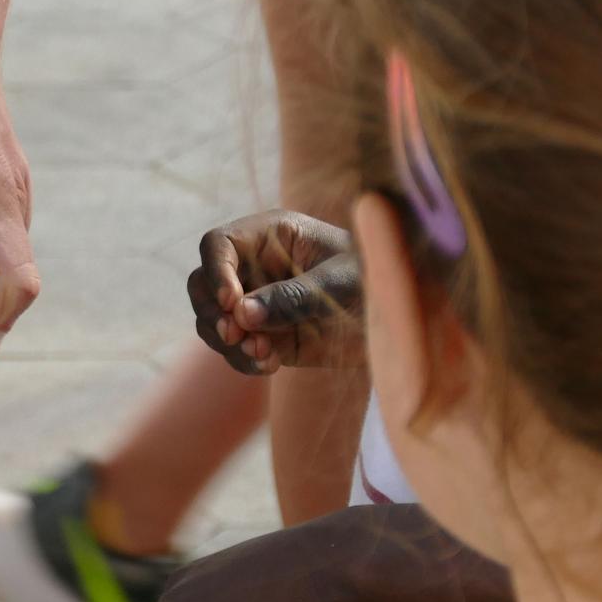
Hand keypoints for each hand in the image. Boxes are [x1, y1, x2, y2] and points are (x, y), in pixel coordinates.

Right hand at [187, 210, 361, 374]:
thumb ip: (294, 296)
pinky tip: (270, 365)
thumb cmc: (377, 279)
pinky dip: (243, 361)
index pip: (218, 245)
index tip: (231, 302)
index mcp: (270, 236)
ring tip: (262, 354)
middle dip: (212, 312)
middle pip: (201, 284)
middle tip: (235, 335)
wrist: (400, 317)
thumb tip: (241, 314)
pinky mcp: (263, 336)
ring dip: (227, 342)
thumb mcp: (342, 282)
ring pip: (211, 321)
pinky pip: (234, 350)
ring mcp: (254, 304)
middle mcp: (253, 267)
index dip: (215, 271)